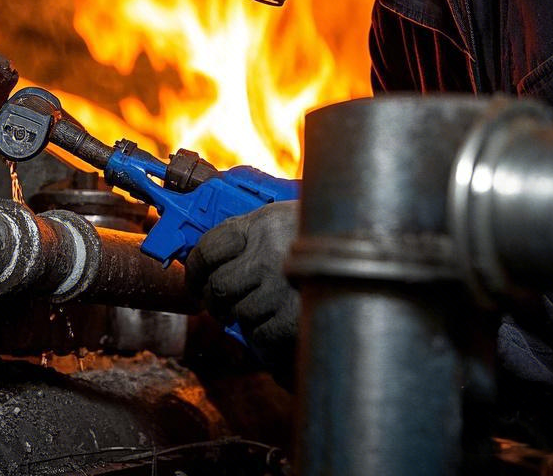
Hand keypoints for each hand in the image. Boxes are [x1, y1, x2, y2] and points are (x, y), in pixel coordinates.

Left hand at [185, 200, 300, 373]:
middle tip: (220, 302)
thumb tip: (201, 261)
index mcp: (259, 225)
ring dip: (243, 314)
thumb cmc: (308, 232)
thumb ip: (240, 233)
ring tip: (259, 304)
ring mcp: (282, 286)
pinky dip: (262, 332)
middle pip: (218, 286)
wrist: (359, 245)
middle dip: (214, 299)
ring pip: (239, 312)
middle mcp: (268, 254)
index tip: (195, 281)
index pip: (207, 249)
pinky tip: (274, 317)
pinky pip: (259, 333)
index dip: (193, 270)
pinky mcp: (295, 316)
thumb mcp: (273, 218)